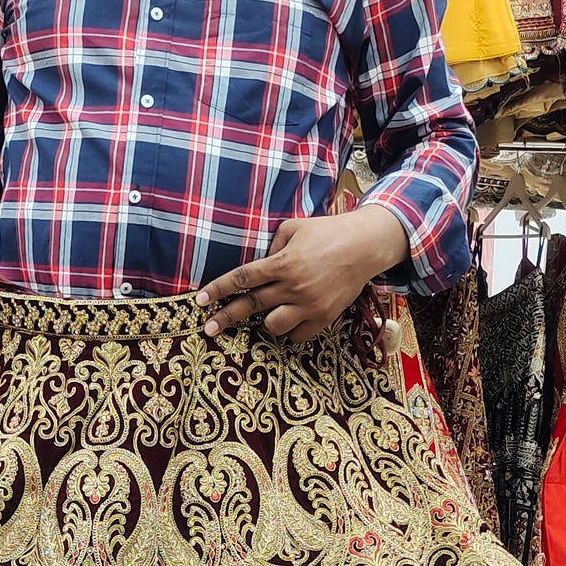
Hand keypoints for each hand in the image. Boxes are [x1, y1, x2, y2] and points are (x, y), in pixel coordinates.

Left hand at [196, 205, 410, 343]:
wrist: (365, 246)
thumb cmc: (327, 232)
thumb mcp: (294, 228)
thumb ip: (272, 246)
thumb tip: (258, 263)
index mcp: (282, 262)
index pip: (242, 279)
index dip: (218, 290)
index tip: (200, 301)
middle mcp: (293, 286)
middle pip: (251, 306)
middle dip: (226, 318)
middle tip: (209, 329)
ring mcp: (309, 305)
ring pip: (273, 326)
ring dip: (266, 322)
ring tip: (271, 313)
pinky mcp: (324, 317)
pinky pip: (297, 336)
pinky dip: (291, 331)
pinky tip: (291, 320)